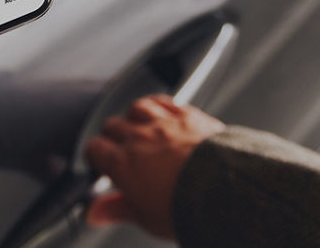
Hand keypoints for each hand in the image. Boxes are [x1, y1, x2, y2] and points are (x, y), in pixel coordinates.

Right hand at [83, 95, 226, 238]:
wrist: (225, 189)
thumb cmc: (186, 205)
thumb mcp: (146, 217)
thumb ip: (116, 209)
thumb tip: (95, 213)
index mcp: (123, 163)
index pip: (94, 149)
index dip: (96, 156)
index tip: (102, 164)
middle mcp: (140, 137)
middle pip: (112, 125)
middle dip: (113, 136)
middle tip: (121, 151)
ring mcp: (164, 123)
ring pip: (138, 107)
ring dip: (135, 116)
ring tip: (139, 128)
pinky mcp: (189, 115)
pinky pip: (166, 101)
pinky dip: (160, 105)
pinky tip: (163, 112)